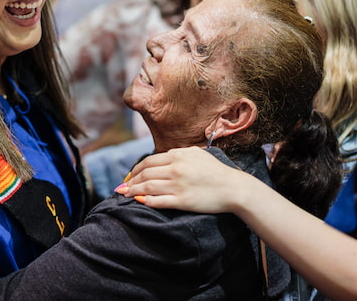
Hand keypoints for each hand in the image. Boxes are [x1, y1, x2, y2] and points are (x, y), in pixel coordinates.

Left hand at [115, 146, 247, 213]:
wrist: (233, 187)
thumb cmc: (216, 171)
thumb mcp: (197, 154)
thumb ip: (179, 154)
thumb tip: (163, 158)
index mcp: (178, 155)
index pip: (149, 161)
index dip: (136, 169)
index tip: (129, 176)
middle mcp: (175, 168)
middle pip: (145, 173)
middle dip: (131, 180)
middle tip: (123, 187)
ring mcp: (178, 184)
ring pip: (148, 186)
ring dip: (134, 190)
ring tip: (126, 194)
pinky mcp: (182, 200)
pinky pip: (158, 201)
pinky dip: (146, 200)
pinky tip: (139, 201)